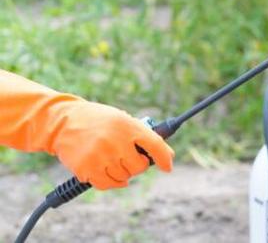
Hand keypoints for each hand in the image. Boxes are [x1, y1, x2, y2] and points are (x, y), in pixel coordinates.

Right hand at [52, 102, 173, 189]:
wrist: (63, 122)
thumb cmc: (99, 121)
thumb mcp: (122, 119)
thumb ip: (143, 135)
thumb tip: (167, 154)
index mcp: (128, 126)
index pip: (155, 144)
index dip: (164, 158)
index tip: (168, 167)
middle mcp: (116, 141)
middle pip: (139, 167)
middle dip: (136, 165)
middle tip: (127, 157)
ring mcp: (101, 156)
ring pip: (123, 178)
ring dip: (121, 173)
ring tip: (111, 158)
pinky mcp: (86, 169)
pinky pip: (106, 185)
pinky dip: (110, 181)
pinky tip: (106, 170)